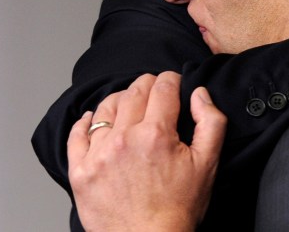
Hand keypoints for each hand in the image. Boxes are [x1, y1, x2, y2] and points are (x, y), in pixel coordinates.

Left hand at [67, 72, 226, 231]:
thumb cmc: (178, 209)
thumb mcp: (208, 164)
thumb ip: (210, 121)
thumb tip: (198, 94)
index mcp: (156, 134)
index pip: (163, 87)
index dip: (172, 79)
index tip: (174, 83)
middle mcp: (124, 139)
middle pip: (135, 92)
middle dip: (149, 85)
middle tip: (156, 91)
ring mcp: (99, 154)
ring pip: (106, 108)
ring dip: (121, 99)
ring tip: (130, 105)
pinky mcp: (81, 171)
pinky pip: (77, 135)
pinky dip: (86, 121)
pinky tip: (94, 118)